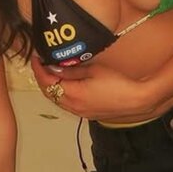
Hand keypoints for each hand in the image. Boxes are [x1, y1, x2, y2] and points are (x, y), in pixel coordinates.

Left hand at [30, 55, 172, 121]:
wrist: (135, 100)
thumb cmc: (117, 82)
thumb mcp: (93, 70)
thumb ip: (71, 70)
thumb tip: (54, 66)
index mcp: (72, 94)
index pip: (47, 81)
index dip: (39, 69)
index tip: (36, 57)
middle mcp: (72, 106)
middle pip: (48, 92)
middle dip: (42, 78)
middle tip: (41, 63)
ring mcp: (79, 112)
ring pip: (56, 99)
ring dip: (51, 86)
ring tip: (50, 72)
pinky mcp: (86, 114)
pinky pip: (66, 104)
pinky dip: (60, 93)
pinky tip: (64, 84)